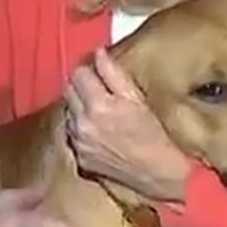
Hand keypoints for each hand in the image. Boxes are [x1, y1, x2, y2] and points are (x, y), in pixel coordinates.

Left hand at [65, 48, 190, 201]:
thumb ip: (114, 74)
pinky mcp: (79, 158)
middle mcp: (82, 124)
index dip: (88, 69)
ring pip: (68, 112)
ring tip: (99, 111)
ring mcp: (79, 143)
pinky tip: (98, 132)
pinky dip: (80, 128)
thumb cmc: (155, 135)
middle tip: (99, 89)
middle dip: (81, 86)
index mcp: (98, 105)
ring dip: (78, 107)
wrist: (158, 174)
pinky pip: (72, 134)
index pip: (78, 73)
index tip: (98, 71)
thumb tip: (98, 52)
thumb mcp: (138, 99)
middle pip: (68, 91)